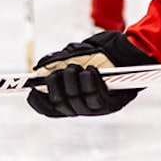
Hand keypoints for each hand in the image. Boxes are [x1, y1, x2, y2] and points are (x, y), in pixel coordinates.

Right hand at [26, 31, 156, 117]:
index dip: (39, 103)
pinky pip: (95, 98)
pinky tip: (91, 71)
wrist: (129, 50)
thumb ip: (58, 60)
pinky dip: (90, 83)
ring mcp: (98, 108)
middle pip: (61, 105)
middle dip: (57, 85)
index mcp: (72, 99)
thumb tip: (39, 68)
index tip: (32, 90)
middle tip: (62, 70)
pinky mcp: (113, 104)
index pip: (50, 109)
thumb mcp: (76, 53)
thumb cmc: (102, 52)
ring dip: (74, 81)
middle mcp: (83, 107)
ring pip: (77, 103)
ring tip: (79, 66)